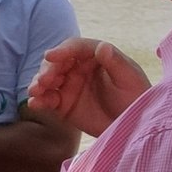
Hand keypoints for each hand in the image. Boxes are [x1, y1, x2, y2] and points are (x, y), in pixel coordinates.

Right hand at [27, 39, 149, 138]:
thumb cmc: (136, 98)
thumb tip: (102, 46)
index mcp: (95, 57)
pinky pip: (47, 99)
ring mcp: (69, 85)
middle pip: (56, 63)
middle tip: (44, 81)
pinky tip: (35, 103)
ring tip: (35, 92)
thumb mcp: (129, 79)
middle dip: (47, 70)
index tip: (51, 56)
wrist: (133, 125)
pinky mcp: (62, 104)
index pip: (74, 48)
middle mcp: (78, 68)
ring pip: (47, 80)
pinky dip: (38, 100)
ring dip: (38, 83)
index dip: (62, 50)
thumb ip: (115, 62)